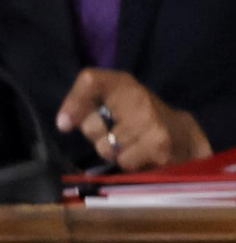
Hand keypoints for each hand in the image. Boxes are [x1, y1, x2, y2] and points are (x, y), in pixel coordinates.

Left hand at [56, 69, 210, 170]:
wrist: (180, 133)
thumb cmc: (135, 118)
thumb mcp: (110, 102)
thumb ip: (82, 104)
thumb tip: (63, 123)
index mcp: (122, 83)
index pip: (91, 80)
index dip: (73, 101)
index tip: (64, 123)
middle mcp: (137, 97)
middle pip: (91, 126)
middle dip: (97, 136)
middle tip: (117, 132)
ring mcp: (149, 121)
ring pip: (105, 148)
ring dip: (113, 152)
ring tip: (130, 143)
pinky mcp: (158, 145)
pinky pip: (123, 162)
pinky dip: (128, 163)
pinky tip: (141, 154)